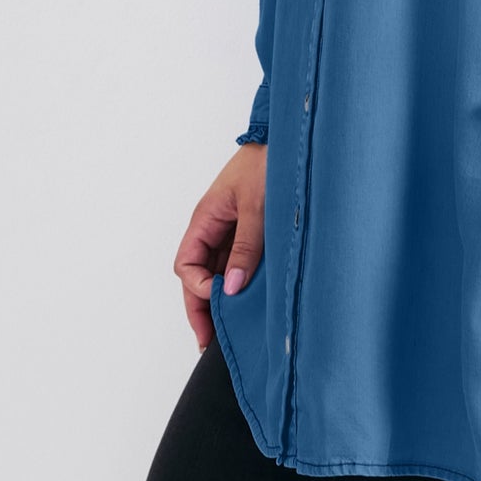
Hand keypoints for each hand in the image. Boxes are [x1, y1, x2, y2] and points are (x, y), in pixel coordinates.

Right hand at [173, 142, 266, 350]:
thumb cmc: (269, 163)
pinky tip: (251, 300)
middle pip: (198, 275)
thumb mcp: (257, 208)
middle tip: (210, 341)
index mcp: (206, 218)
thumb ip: (245, 248)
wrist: (293, 140)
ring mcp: (232, 229)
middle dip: (203, 307)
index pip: (186, 265)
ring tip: (232, 328)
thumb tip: (229, 288)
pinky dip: (241, 281)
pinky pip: (238, 261)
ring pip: (218, 271)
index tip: (218, 302)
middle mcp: (215, 226)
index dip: (196, 289)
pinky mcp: (251, 230)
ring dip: (223, 296)